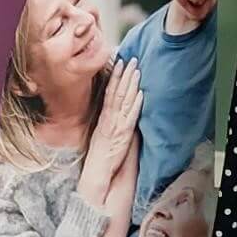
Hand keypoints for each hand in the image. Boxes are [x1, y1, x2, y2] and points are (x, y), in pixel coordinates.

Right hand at [80, 59, 141, 206]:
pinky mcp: (121, 136)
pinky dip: (134, 105)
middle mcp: (107, 120)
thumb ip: (115, 127)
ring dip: (130, 84)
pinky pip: (129, 117)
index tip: (120, 63)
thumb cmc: (102, 162)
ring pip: (122, 101)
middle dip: (124, 75)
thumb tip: (126, 116)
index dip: (115, 78)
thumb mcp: (107, 139)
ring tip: (136, 69)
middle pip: (116, 93)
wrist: (96, 178)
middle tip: (131, 58)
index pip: (109, 94)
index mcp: (103, 120)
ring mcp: (114, 127)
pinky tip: (140, 94)